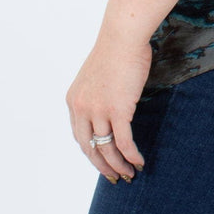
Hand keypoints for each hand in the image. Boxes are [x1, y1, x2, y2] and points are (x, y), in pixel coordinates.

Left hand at [66, 34, 152, 183]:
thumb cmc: (116, 49)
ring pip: (107, 149)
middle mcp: (82, 108)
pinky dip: (131, 155)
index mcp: (74, 100)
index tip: (102, 161)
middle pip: (89, 148)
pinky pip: (124, 142)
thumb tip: (111, 106)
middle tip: (114, 177)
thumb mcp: (97, 76)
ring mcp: (98, 111)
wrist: (123, 36)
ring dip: (118, 165)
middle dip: (102, 166)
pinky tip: (139, 161)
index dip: (91, 152)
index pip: (79, 135)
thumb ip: (98, 94)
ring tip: (129, 174)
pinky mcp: (118, 110)